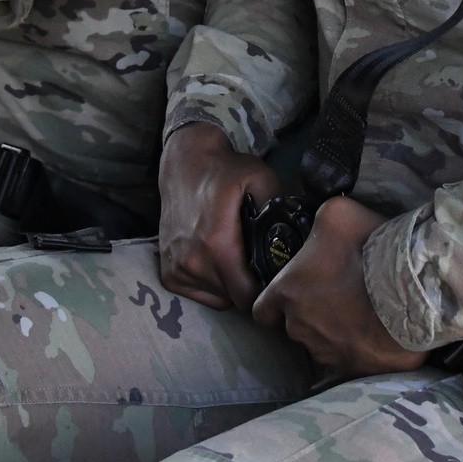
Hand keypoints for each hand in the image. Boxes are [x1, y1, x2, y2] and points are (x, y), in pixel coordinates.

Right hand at [158, 121, 280, 311]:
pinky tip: (218, 261)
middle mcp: (193, 263)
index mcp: (217, 246)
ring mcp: (177, 269)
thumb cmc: (224, 171)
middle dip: (250, 286)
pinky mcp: (168, 273)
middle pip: (234, 298)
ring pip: (217, 298)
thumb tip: (294, 236)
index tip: (273, 276)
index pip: (248, 295)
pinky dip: (211, 285)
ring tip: (237, 258)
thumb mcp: (260, 178)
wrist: (185, 163)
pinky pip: (199, 294)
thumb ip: (279, 208)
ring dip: (230, 286)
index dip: (266, 290)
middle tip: (258, 262)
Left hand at [253, 195, 424, 377]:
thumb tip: (320, 228)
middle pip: (295, 325)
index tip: (292, 296)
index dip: (274, 304)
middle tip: (338, 294)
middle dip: (311, 313)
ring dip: (334, 331)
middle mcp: (299, 327)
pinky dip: (358, 349)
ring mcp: (326, 351)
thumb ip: (318, 222)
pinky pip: (349, 360)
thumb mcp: (336, 214)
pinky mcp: (353, 368)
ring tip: (361, 312)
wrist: (410, 289)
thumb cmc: (369, 249)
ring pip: (321, 343)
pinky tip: (375, 333)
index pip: (263, 310)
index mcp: (288, 292)